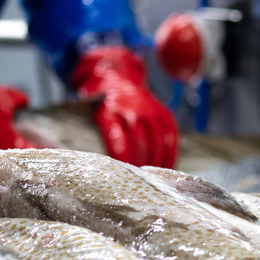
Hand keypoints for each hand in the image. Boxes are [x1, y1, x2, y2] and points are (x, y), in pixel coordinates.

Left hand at [72, 46, 177, 167]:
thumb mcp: (88, 117)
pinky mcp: (161, 110)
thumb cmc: (98, 107)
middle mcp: (131, 106)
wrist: (114, 78)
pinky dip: (170, 151)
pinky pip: (170, 132)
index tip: (122, 174)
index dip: (122, 157)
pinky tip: (168, 166)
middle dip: (140, 161)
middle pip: (139, 138)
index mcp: (108, 109)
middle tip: (139, 182)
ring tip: (155, 179)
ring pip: (157, 137)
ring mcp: (148, 107)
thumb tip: (90, 167)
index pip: (118, 137)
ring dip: (157, 160)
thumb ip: (90, 138)